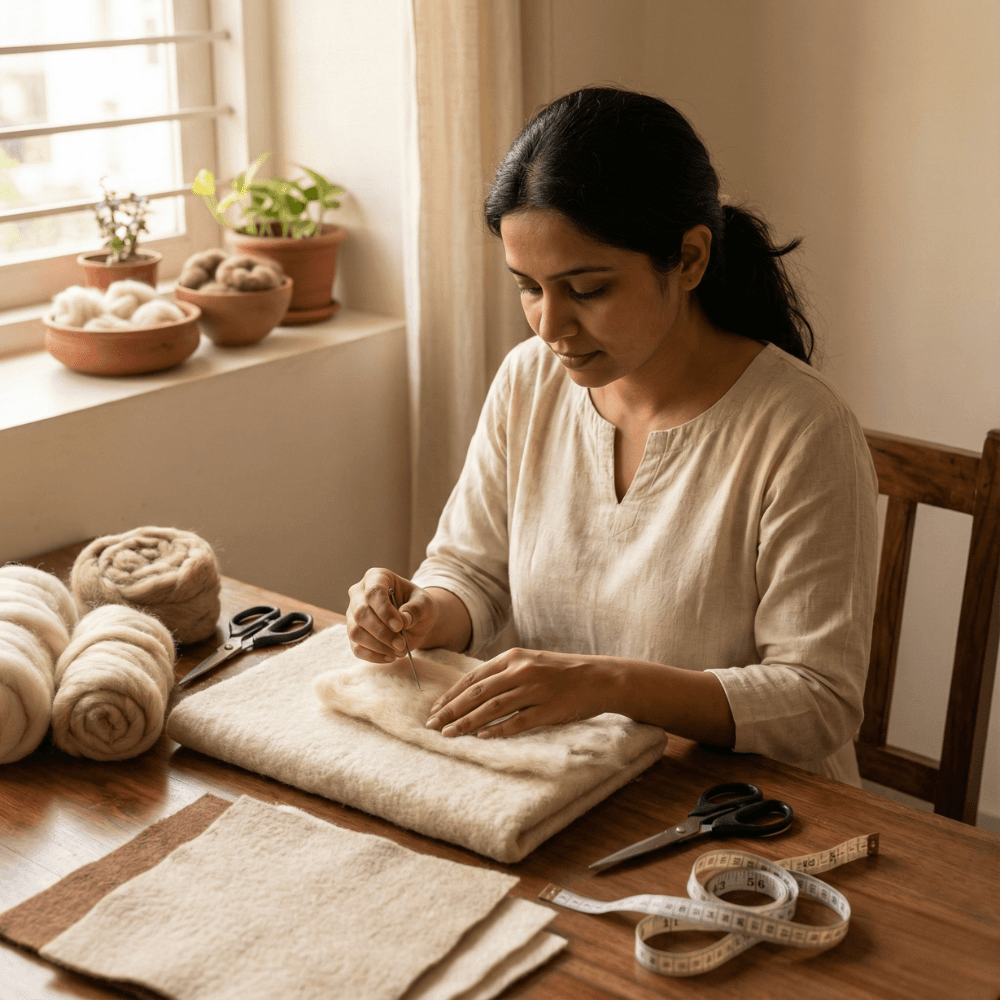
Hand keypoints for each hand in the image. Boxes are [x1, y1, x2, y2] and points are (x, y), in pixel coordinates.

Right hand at [346, 568, 437, 663]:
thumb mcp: (425, 603)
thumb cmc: (418, 605)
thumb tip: (403, 619)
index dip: (384, 610)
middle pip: (361, 613)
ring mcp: (353, 614)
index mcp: (376, 577)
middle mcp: (359, 593)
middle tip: (401, 644)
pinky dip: (373, 656)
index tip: (400, 625)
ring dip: (378, 646)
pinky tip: (391, 657)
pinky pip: (356, 648)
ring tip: (399, 651)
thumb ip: (416, 608)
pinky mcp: (354, 634)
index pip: (373, 591)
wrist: (415, 620)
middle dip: (382, 632)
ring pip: (355, 632)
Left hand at [424, 647, 613, 738]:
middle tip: (433, 725)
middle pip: (477, 693)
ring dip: (467, 723)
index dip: (451, 695)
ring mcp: (535, 690)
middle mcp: (521, 671)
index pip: (473, 678)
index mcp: (513, 657)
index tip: (435, 709)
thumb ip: (504, 673)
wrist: (599, 677)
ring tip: (449, 735)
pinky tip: (482, 739)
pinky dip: (498, 730)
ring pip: (492, 708)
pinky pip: (517, 722)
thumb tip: (472, 691)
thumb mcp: (530, 662)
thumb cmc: (561, 671)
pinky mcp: (548, 709)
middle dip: (451, 710)